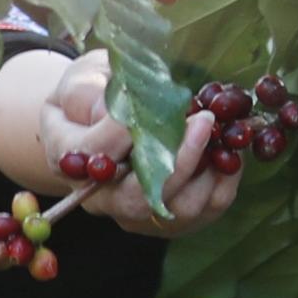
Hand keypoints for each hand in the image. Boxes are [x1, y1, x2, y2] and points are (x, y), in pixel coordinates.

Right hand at [0, 47, 230, 235]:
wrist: (95, 123)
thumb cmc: (91, 95)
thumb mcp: (82, 79)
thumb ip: (91, 91)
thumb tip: (125, 104)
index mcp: (69, 159)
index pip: (97, 153)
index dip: (126, 130)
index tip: (153, 101)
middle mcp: (98, 197)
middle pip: (137, 198)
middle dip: (179, 160)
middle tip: (204, 120)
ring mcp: (133, 214)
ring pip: (177, 210)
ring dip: (207, 170)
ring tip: (218, 131)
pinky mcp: (167, 218)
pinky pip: (205, 210)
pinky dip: (224, 181)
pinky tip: (227, 149)